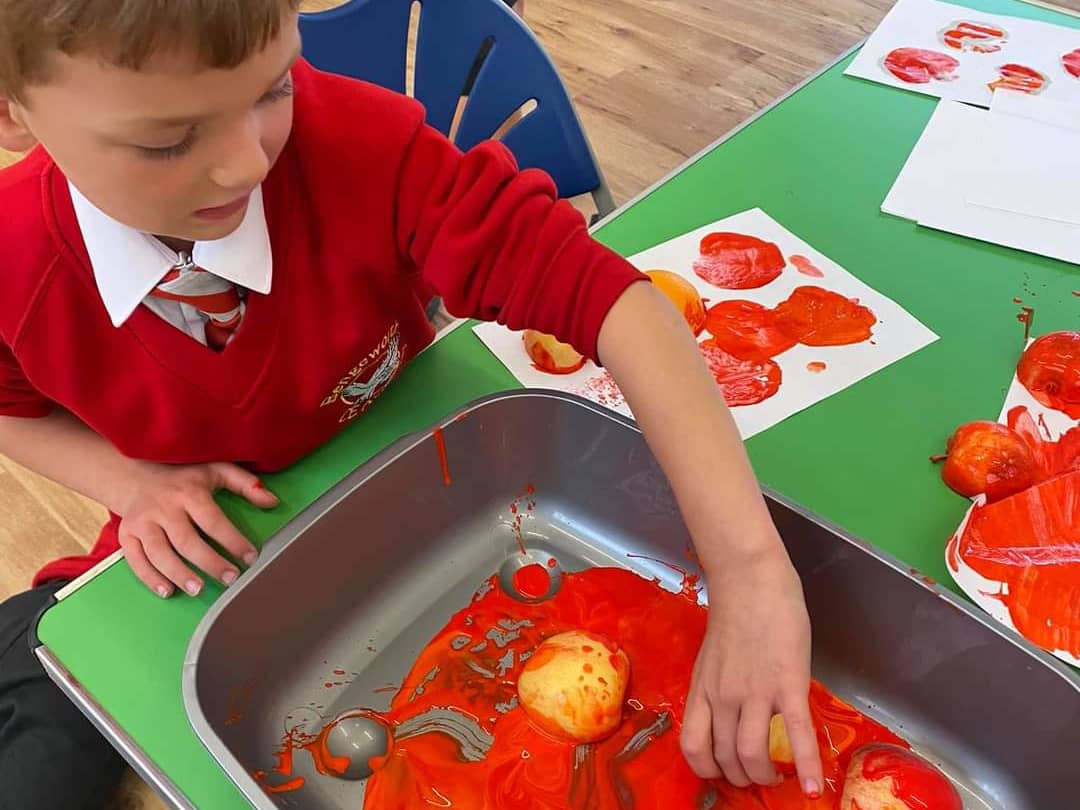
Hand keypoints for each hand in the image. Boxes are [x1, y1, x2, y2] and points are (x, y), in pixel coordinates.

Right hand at [115, 462, 278, 597]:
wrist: (135, 475)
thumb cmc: (184, 477)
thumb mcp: (216, 470)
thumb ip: (246, 484)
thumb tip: (273, 501)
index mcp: (189, 492)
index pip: (212, 520)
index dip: (232, 540)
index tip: (250, 557)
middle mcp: (163, 507)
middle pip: (186, 541)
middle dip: (209, 563)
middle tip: (230, 579)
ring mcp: (142, 522)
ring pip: (159, 553)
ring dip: (179, 574)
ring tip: (199, 589)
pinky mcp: (127, 535)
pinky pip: (136, 560)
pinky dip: (150, 578)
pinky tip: (168, 591)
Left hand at [680, 546, 822, 797]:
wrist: (751, 578)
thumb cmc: (735, 611)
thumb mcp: (713, 657)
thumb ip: (718, 687)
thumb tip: (731, 714)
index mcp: (701, 689)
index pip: (693, 746)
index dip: (707, 769)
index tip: (723, 773)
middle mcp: (722, 697)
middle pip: (725, 757)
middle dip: (742, 776)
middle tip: (757, 776)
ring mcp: (754, 692)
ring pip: (752, 755)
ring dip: (766, 776)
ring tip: (779, 778)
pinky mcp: (787, 685)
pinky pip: (797, 736)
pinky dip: (806, 768)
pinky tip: (813, 788)